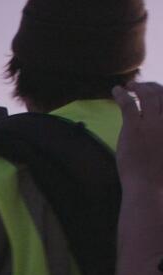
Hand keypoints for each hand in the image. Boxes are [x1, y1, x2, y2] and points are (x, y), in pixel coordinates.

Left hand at [113, 81, 162, 195]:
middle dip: (153, 86)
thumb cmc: (160, 176)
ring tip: (130, 85)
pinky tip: (116, 90)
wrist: (149, 188)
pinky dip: (122, 94)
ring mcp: (153, 124)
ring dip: (139, 86)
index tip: (159, 93)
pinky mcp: (134, 128)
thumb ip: (161, 135)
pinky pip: (128, 103)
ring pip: (148, 94)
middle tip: (142, 86)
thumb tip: (155, 125)